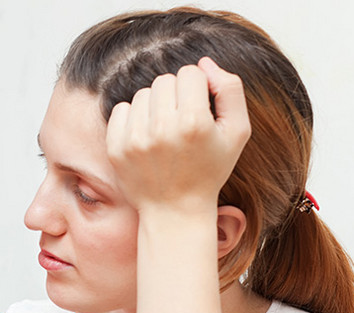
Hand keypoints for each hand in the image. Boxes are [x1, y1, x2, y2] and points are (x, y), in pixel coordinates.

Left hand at [105, 57, 250, 216]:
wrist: (175, 210)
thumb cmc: (210, 169)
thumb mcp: (237, 132)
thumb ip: (230, 90)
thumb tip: (204, 63)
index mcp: (195, 123)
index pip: (191, 73)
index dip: (198, 88)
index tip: (200, 109)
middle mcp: (162, 129)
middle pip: (165, 80)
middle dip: (176, 95)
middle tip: (182, 121)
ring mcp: (135, 139)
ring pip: (143, 93)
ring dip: (154, 106)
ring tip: (165, 131)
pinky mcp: (116, 147)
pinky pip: (121, 108)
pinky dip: (133, 117)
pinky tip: (146, 136)